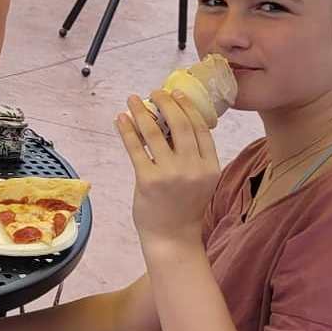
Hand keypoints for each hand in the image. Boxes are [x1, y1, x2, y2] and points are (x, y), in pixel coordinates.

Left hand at [117, 90, 219, 250]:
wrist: (172, 238)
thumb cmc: (184, 206)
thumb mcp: (199, 180)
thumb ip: (192, 155)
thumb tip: (173, 121)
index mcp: (210, 167)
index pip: (201, 128)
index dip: (188, 107)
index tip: (176, 93)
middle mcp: (193, 169)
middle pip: (180, 125)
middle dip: (166, 103)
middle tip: (155, 92)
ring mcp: (170, 174)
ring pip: (155, 132)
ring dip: (141, 111)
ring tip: (132, 100)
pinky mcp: (147, 180)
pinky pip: (135, 148)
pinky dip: (127, 130)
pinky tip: (121, 119)